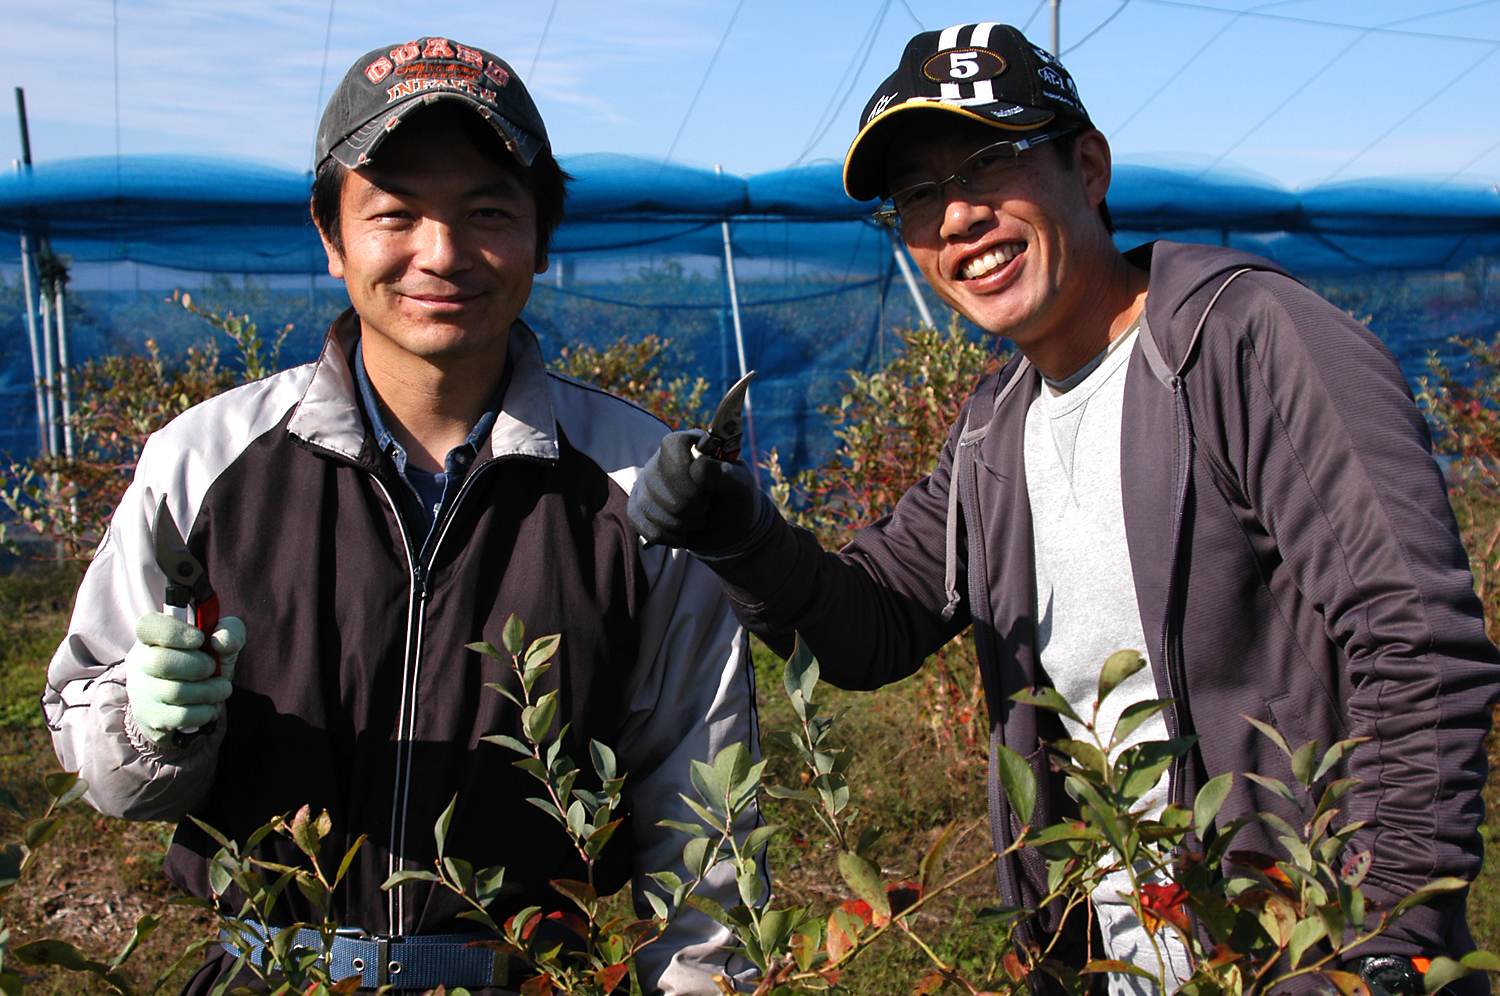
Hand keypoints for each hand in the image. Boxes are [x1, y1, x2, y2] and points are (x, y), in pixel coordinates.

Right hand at [125, 611, 245, 748]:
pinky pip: (181, 716)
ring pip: (175, 692)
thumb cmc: (205, 664)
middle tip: (212, 668)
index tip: (199, 639)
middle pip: (161, 662)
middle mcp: (140, 663)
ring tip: (220, 689)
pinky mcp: (150, 718)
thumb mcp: (222, 642)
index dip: (175, 631)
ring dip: (209, 691)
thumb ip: (230, 631)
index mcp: (152, 637)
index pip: (147, 626)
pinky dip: (205, 712)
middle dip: (199, 666)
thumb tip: (223, 640)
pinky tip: (210, 707)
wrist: (191, 706)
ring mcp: (142, 692)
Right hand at [629, 429, 773, 557]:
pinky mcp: (639, 508)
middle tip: (705, 509)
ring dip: (678, 523)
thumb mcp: (743, 485)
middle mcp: (661, 460)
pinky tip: (682, 534)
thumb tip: (697, 470)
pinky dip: (667, 537)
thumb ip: (728, 474)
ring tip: (697, 522)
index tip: (704, 494)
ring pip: (647, 505)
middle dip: (687, 506)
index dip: (684, 474)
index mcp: (688, 443)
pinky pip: (641, 525)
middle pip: (657, 481)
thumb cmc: (735, 498)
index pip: (671, 446)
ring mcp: (646, 484)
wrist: (728, 526)